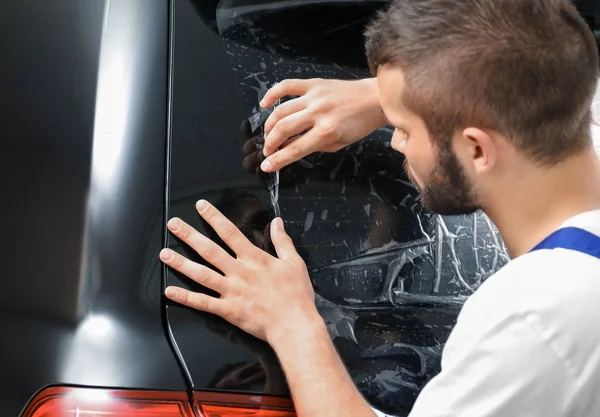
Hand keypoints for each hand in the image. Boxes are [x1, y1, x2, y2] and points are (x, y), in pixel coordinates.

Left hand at [159, 200, 318, 342]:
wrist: (294, 325)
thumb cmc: (296, 295)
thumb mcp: (294, 262)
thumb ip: (283, 241)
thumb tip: (277, 222)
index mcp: (254, 259)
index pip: (230, 233)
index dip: (214, 218)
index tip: (201, 206)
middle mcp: (239, 272)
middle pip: (209, 250)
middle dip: (190, 235)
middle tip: (173, 224)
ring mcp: (231, 291)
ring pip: (201, 274)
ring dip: (181, 263)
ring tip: (164, 253)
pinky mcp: (228, 310)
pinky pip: (202, 303)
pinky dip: (185, 297)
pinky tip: (169, 291)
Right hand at [259, 78, 386, 171]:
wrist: (375, 99)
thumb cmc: (359, 125)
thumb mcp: (338, 143)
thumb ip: (314, 146)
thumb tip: (291, 148)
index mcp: (327, 131)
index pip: (295, 149)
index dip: (278, 160)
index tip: (266, 166)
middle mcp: (318, 113)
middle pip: (284, 129)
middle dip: (271, 143)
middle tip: (268, 151)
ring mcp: (314, 96)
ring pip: (281, 110)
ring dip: (269, 125)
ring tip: (267, 135)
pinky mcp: (313, 84)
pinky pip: (287, 86)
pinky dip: (272, 94)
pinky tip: (264, 104)